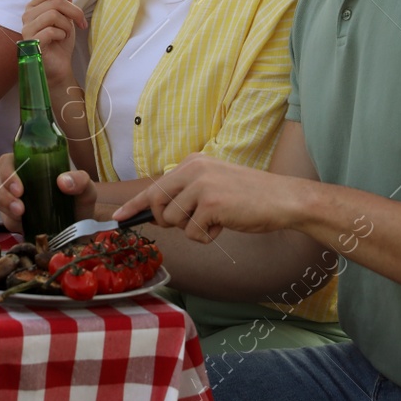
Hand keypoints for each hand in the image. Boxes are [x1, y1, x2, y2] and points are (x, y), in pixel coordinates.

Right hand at [0, 153, 96, 234]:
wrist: (81, 230)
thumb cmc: (80, 202)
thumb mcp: (86, 189)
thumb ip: (80, 180)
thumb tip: (63, 181)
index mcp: (30, 166)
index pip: (7, 161)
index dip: (7, 171)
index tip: (20, 187)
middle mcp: (17, 180)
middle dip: (4, 192)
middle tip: (20, 206)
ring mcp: (12, 200)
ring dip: (5, 205)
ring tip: (21, 215)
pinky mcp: (12, 219)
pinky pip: (4, 217)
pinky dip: (10, 220)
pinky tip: (22, 224)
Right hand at [21, 0, 84, 89]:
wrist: (59, 66)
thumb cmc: (60, 43)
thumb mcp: (66, 20)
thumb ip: (64, 3)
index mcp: (34, 8)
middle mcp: (28, 16)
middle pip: (55, 2)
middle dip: (73, 11)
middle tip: (82, 22)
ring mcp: (27, 29)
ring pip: (53, 15)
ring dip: (66, 25)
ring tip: (66, 34)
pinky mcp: (31, 42)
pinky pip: (51, 31)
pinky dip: (61, 35)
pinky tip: (59, 41)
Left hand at [116, 152, 303, 242]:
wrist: (283, 199)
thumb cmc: (250, 197)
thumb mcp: (214, 185)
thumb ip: (188, 193)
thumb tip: (158, 213)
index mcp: (193, 163)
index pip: (155, 186)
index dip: (134, 205)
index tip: (117, 218)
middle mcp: (194, 170)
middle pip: (159, 205)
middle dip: (168, 221)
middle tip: (192, 223)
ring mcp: (202, 186)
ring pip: (175, 221)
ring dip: (194, 229)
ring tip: (217, 219)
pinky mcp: (211, 204)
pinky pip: (193, 233)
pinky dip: (208, 237)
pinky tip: (225, 225)